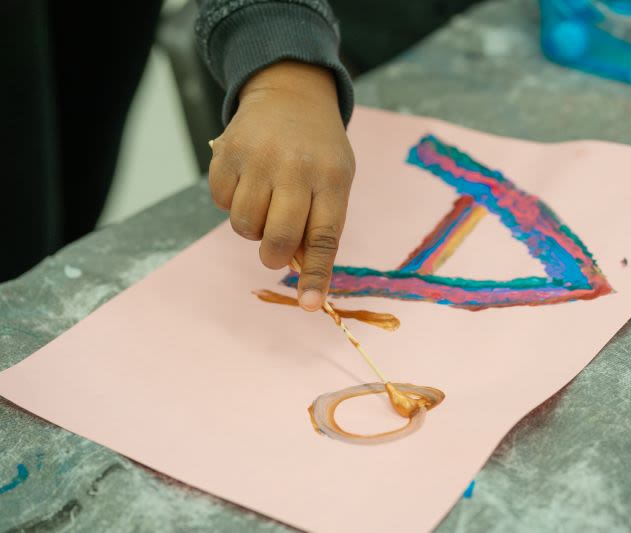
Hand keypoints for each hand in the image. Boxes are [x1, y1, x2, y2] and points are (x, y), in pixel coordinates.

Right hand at [208, 61, 354, 311]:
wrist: (290, 94)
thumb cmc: (318, 151)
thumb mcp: (335, 180)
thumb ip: (321, 224)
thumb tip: (300, 272)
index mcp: (330, 178)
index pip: (324, 237)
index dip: (316, 275)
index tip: (310, 305)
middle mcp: (294, 167)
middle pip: (277, 238)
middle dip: (274, 255)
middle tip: (275, 247)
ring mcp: (257, 158)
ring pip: (244, 225)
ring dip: (253, 227)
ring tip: (265, 203)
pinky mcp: (225, 153)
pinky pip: (220, 203)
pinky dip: (232, 202)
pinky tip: (247, 182)